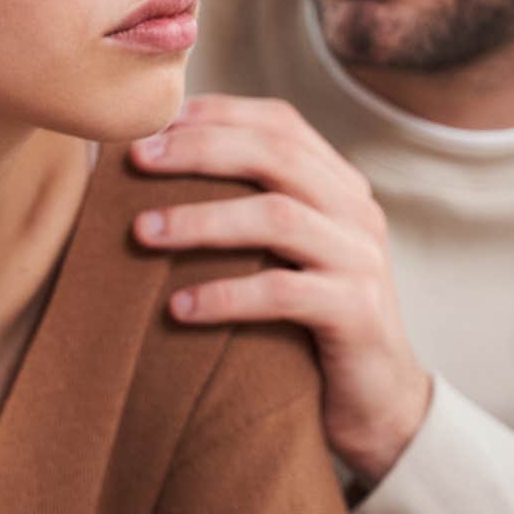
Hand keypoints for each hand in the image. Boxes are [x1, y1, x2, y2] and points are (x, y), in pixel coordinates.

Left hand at [128, 95, 431, 484]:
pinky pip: (283, 292)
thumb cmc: (307, 320)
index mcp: (338, 185)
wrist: (376, 400)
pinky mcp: (356, 312)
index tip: (153, 121)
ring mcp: (360, 259)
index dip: (217, 113)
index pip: (280, 122)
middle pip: (276, 154)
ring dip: (202, 219)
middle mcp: (356, 210)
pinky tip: (179, 307)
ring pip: (277, 216)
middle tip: (136, 159)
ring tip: (143, 231)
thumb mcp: (283, 254)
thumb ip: (245, 208)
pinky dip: (225, 295)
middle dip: (200, 149)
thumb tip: (151, 169)